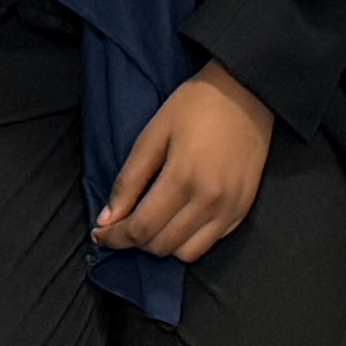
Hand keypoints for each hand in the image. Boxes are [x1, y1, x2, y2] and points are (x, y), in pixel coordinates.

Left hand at [94, 65, 274, 263]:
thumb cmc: (195, 106)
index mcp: (183, 179)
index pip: (141, 229)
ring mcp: (230, 209)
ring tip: (152, 224)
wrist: (246, 92)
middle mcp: (209, 202)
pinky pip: (210, 243)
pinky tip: (178, 221)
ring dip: (162, 245)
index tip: (99, 233)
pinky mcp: (243, 210)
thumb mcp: (153, 135)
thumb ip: (129, 180)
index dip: (114, 238)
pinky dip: (188, 240)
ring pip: (186, 253)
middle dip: (135, 241)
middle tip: (123, 225)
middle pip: (162, 245)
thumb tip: (107, 220)